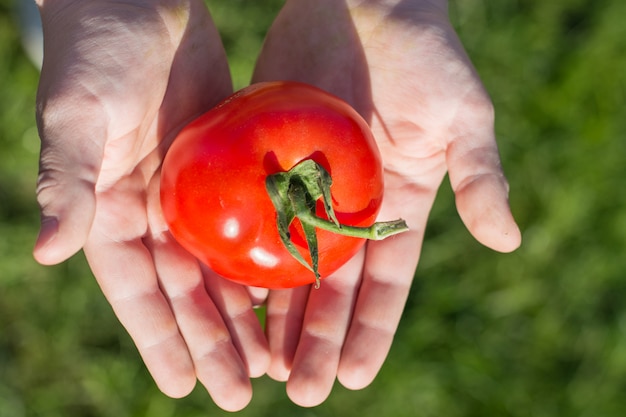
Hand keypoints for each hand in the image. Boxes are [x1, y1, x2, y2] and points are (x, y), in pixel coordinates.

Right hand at [33, 0, 267, 410]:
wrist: (143, 0)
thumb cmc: (101, 50)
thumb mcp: (79, 114)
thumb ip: (67, 182)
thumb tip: (46, 253)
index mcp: (112, 212)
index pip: (137, 291)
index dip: (159, 339)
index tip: (185, 386)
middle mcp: (155, 212)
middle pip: (186, 290)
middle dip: (212, 341)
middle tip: (242, 391)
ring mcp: (195, 192)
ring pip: (223, 266)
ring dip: (245, 314)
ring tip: (271, 361)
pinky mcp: (230, 166)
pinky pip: (253, 222)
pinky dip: (268, 258)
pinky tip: (291, 292)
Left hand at [253, 0, 520, 406]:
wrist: (363, 1)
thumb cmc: (422, 54)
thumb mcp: (462, 116)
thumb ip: (481, 176)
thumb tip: (508, 240)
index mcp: (397, 206)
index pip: (384, 283)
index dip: (371, 330)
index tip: (354, 378)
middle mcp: (349, 207)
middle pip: (331, 287)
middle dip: (318, 339)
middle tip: (300, 389)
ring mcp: (304, 188)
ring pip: (286, 265)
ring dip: (275, 315)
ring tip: (261, 363)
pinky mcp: (265, 161)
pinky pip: (250, 218)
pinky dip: (238, 258)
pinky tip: (224, 298)